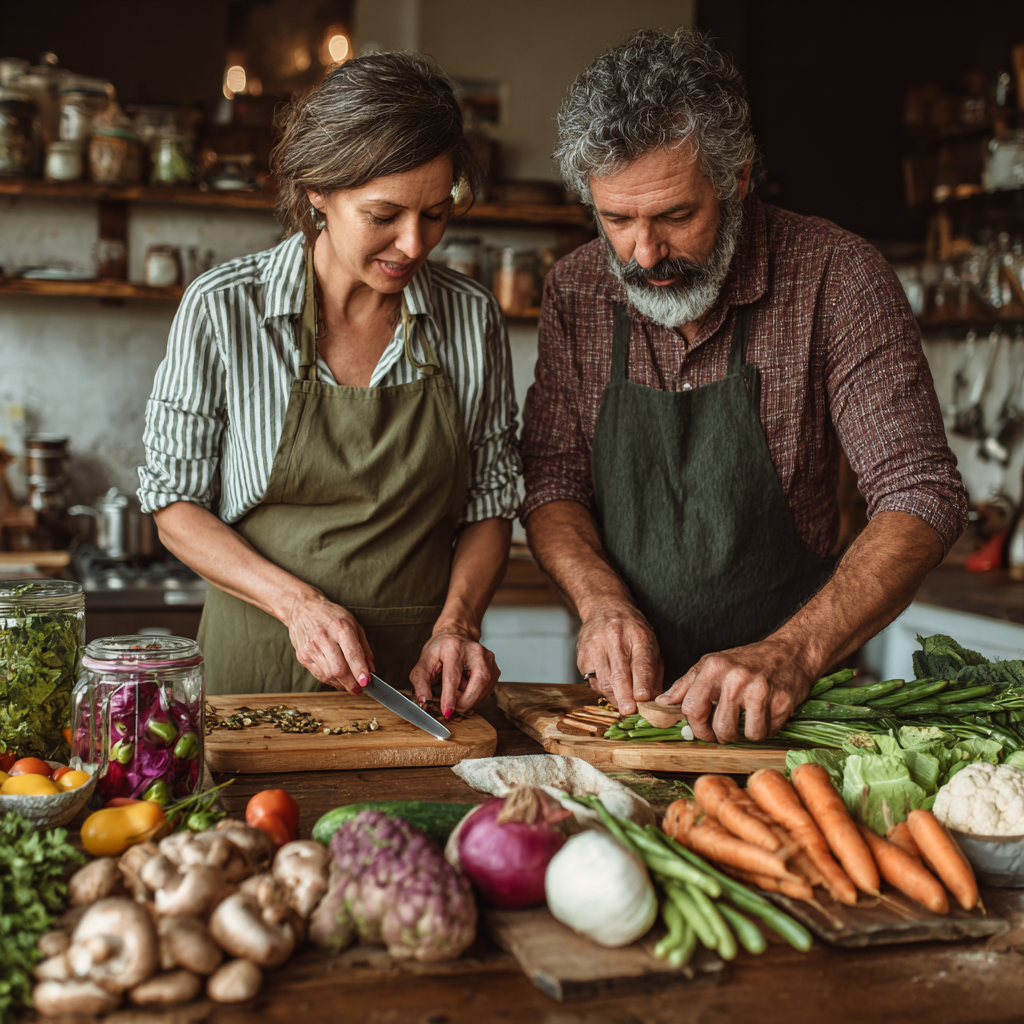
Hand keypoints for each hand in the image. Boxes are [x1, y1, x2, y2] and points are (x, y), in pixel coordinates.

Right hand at [285, 592, 373, 693]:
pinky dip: (330, 681)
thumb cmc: (331, 616)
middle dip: (351, 683)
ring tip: (350, 683)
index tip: (366, 682)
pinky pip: (318, 675)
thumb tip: (371, 669)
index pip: (352, 653)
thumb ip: (364, 647)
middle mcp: (324, 638)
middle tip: (360, 688)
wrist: (302, 608)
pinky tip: (337, 679)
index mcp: (340, 627)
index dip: (360, 670)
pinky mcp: (302, 656)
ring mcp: (310, 648)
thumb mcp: (353, 624)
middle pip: (338, 669)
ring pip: (328, 676)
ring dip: (342, 684)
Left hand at [410, 629, 499, 715]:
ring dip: (469, 700)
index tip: (447, 712)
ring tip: (457, 695)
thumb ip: (421, 683)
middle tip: (452, 710)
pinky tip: (466, 689)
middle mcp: (475, 651)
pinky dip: (476, 696)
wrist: (457, 636)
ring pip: (484, 688)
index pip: (453, 675)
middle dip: (464, 702)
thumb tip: (424, 701)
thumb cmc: (441, 649)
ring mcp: (488, 659)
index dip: (450, 696)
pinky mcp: (495, 668)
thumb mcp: (424, 663)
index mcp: (454, 648)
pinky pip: (488, 690)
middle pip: (477, 682)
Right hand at [576, 603, 662, 714]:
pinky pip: (592, 680)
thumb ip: (654, 672)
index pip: (641, 663)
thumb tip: (655, 700)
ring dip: (614, 697)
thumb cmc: (632, 631)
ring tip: (623, 705)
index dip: (642, 683)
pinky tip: (609, 688)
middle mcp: (616, 639)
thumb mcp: (650, 644)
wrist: (605, 608)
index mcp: (638, 636)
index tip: (643, 699)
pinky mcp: (582, 655)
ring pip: (604, 680)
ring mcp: (596, 646)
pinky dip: (602, 689)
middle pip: (619, 673)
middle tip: (628, 711)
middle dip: (624, 695)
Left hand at [655, 638, 813, 742]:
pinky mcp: (782, 701)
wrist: (790, 652)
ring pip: (745, 734)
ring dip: (745, 735)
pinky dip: (765, 730)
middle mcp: (735, 677)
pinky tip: (764, 716)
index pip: (692, 708)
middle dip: (722, 736)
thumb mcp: (712, 665)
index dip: (696, 726)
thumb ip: (686, 684)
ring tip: (747, 721)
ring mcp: (760, 690)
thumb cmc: (747, 661)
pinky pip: (767, 732)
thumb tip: (661, 701)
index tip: (703, 729)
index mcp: (713, 667)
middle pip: (720, 727)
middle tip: (727, 731)